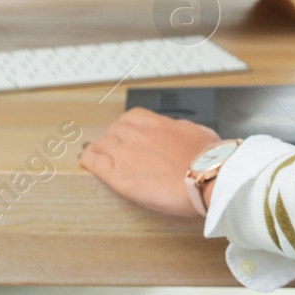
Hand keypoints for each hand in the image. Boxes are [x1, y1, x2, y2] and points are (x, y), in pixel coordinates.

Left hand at [79, 107, 222, 217]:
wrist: (207, 178)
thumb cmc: (209, 159)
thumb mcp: (198, 132)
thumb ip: (181, 129)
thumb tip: (178, 130)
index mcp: (156, 123)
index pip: (131, 117)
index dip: (125, 126)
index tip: (124, 132)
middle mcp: (137, 134)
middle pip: (114, 131)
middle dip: (112, 139)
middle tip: (111, 148)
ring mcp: (125, 153)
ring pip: (101, 145)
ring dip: (98, 149)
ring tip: (94, 154)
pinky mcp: (118, 176)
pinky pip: (95, 163)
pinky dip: (88, 160)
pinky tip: (85, 162)